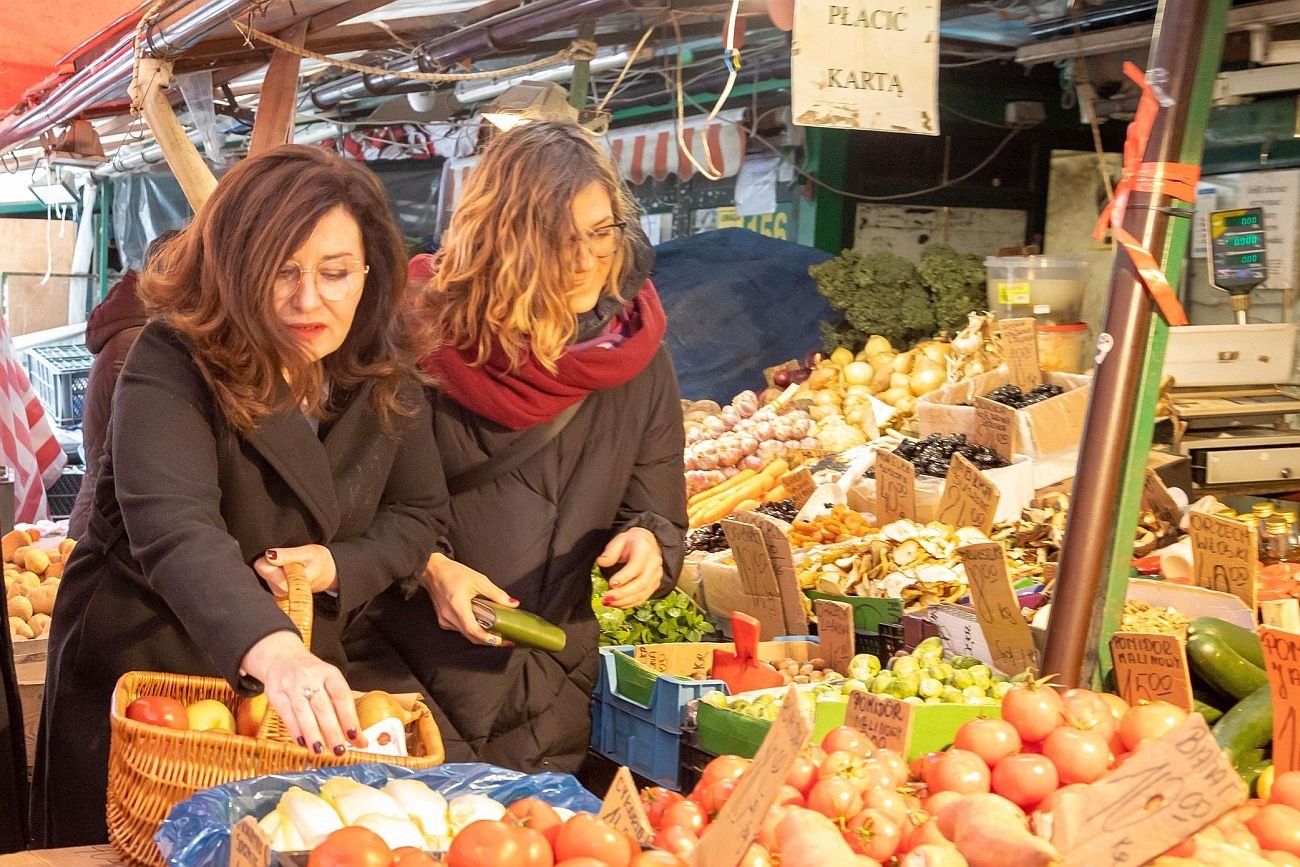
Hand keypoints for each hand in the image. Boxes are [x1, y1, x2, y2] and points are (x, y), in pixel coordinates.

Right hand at [240, 630, 364, 754]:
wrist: (281, 658)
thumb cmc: (311, 675)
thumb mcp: (329, 679)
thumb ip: (339, 703)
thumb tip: (353, 734)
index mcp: (329, 673)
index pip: (342, 696)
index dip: (349, 718)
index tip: (356, 736)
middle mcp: (310, 678)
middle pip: (323, 707)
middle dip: (332, 731)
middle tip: (340, 750)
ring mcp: (291, 686)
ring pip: (303, 713)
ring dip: (313, 735)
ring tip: (321, 751)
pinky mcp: (276, 694)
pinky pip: (286, 715)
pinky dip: (296, 731)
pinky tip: (303, 743)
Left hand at [254, 544, 336, 596]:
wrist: (328, 575)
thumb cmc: (319, 562)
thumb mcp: (308, 553)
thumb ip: (288, 555)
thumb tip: (268, 555)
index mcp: (287, 585)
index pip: (263, 568)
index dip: (269, 557)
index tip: (282, 554)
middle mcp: (280, 592)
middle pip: (261, 570)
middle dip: (271, 561)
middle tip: (289, 559)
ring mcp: (278, 593)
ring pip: (263, 573)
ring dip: (274, 566)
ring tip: (291, 564)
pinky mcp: (276, 592)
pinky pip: (267, 577)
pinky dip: (275, 570)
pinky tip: (288, 570)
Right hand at [423, 553, 517, 647]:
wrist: (432, 570)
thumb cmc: (453, 573)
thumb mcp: (479, 580)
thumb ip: (496, 594)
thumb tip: (512, 603)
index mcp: (457, 607)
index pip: (474, 631)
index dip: (490, 639)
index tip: (504, 641)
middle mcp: (449, 617)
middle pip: (472, 636)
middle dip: (490, 640)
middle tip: (505, 639)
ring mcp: (445, 620)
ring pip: (466, 634)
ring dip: (481, 635)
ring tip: (497, 632)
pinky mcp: (444, 620)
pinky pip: (460, 630)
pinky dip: (472, 630)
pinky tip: (482, 625)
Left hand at [597, 527, 662, 608]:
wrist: (647, 544)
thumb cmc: (631, 542)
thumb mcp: (619, 540)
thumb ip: (610, 552)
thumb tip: (601, 562)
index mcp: (645, 549)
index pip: (637, 566)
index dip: (624, 577)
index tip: (610, 584)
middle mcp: (654, 563)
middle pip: (641, 583)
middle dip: (623, 593)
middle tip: (606, 598)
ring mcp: (656, 575)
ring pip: (643, 593)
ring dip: (624, 601)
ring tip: (608, 602)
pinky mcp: (654, 585)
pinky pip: (643, 598)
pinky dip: (629, 603)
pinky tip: (617, 604)